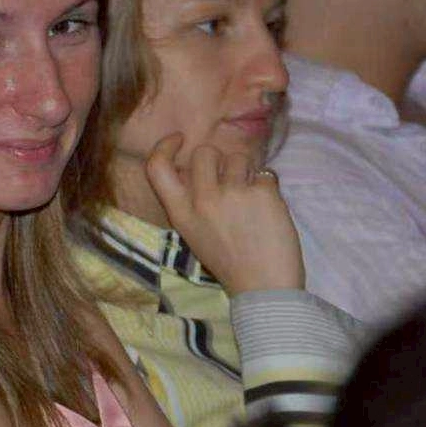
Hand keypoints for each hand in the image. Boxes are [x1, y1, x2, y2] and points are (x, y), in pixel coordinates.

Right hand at [145, 134, 303, 293]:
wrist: (263, 287)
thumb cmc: (229, 261)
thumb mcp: (194, 233)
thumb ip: (191, 200)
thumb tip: (197, 167)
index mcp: (181, 213)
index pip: (156, 167)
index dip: (165, 146)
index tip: (179, 139)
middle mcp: (202, 200)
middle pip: (205, 152)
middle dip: (219, 160)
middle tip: (230, 180)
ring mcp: (233, 195)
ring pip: (239, 158)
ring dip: (247, 173)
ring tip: (252, 201)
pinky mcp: (262, 194)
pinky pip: (265, 174)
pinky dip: (269, 188)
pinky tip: (268, 212)